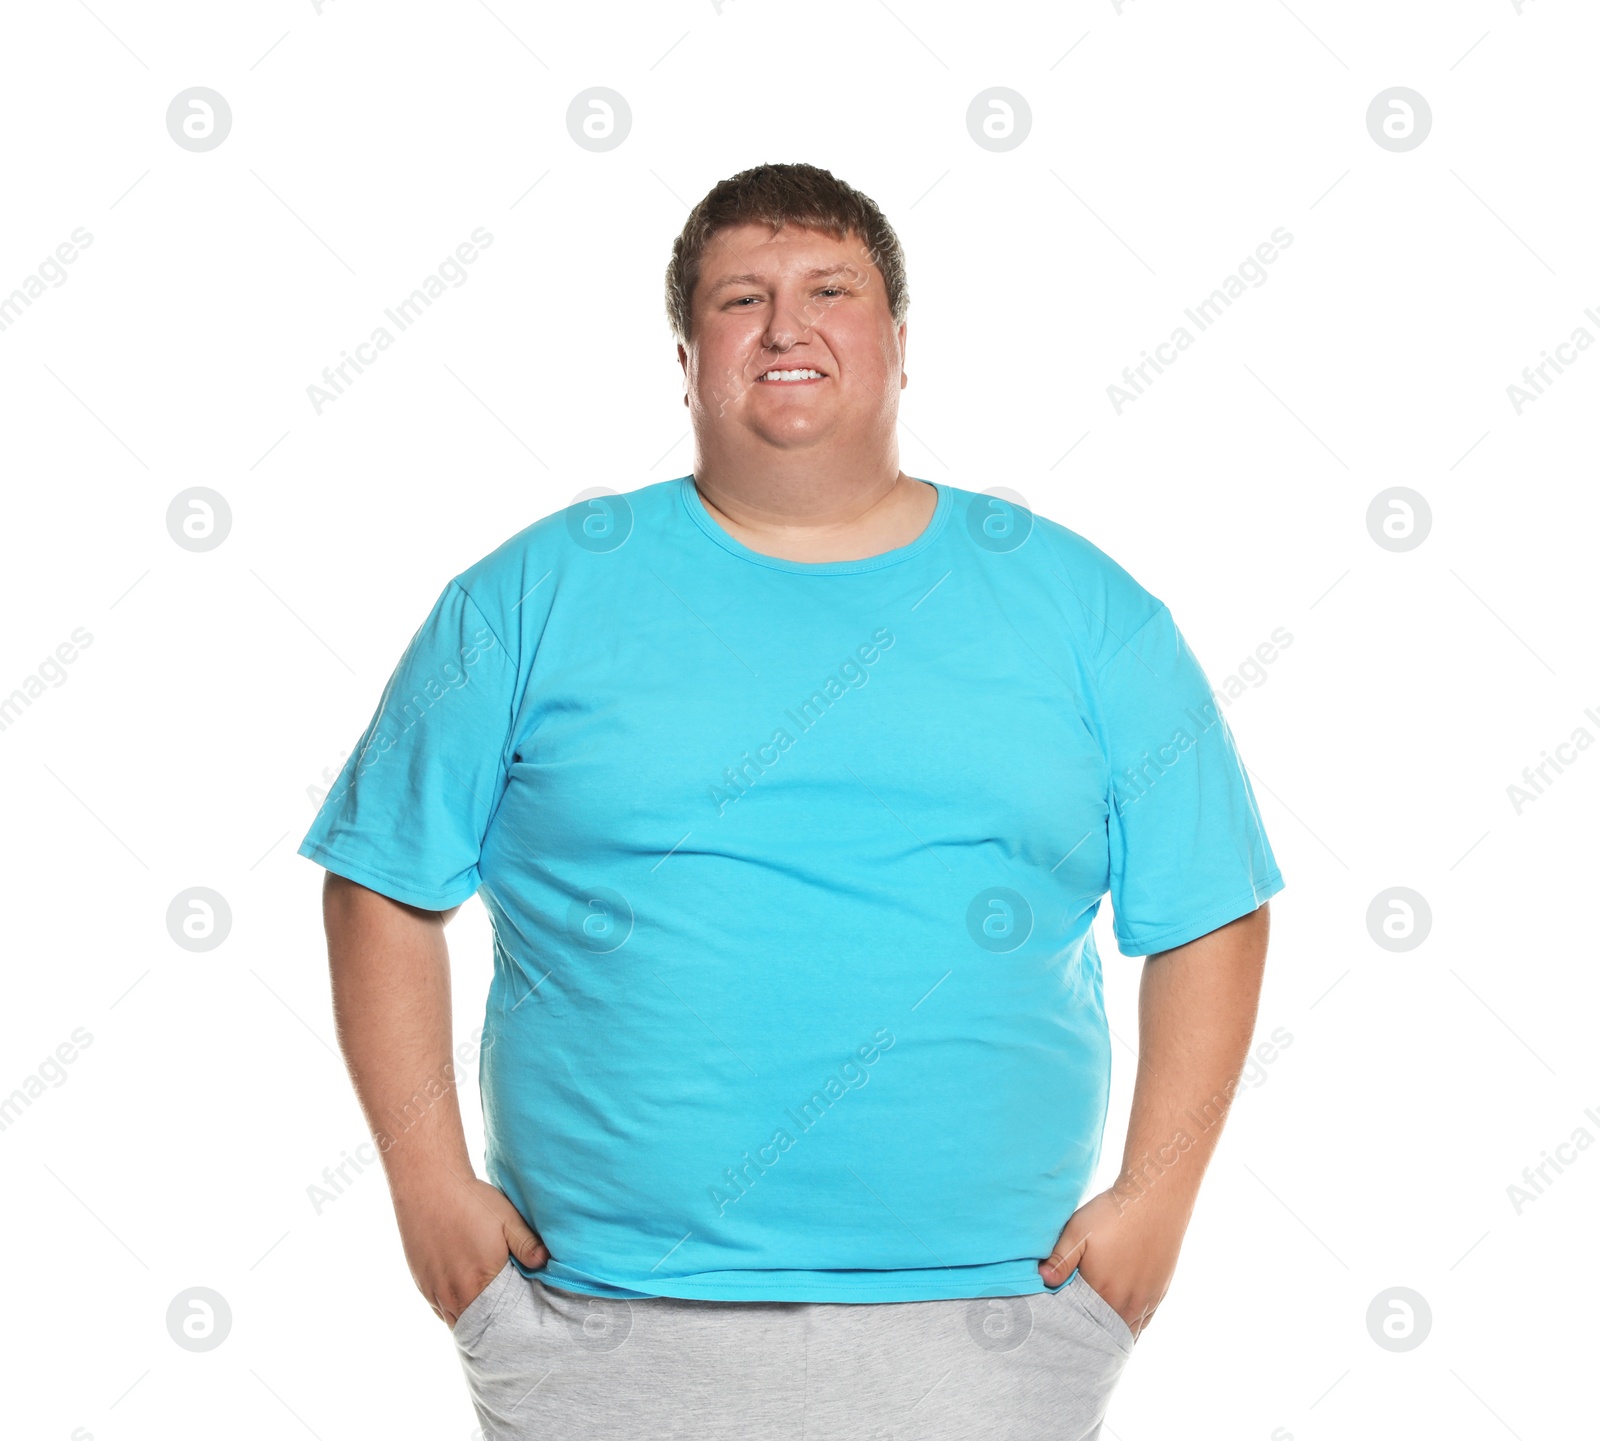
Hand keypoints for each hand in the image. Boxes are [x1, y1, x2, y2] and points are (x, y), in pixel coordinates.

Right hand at [393, 1170, 548, 1326]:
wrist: (429, 1187)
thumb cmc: (472, 1201)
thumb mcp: (507, 1219)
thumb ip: (528, 1245)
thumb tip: (546, 1263)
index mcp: (481, 1282)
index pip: (499, 1321)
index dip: (510, 1324)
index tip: (521, 1322)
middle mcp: (455, 1294)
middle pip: (478, 1327)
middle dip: (492, 1328)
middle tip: (508, 1322)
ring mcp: (436, 1292)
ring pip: (457, 1322)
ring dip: (472, 1321)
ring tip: (489, 1316)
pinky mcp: (422, 1285)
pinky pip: (440, 1311)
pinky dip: (454, 1311)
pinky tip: (466, 1301)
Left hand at [1037, 1186, 1186, 1338]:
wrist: (1155, 1199)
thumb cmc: (1113, 1214)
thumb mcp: (1079, 1232)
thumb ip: (1061, 1260)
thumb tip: (1043, 1281)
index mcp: (1103, 1291)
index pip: (1083, 1322)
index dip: (1071, 1323)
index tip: (1060, 1323)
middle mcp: (1127, 1302)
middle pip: (1105, 1331)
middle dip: (1090, 1334)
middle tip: (1075, 1332)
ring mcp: (1146, 1299)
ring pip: (1126, 1330)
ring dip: (1111, 1333)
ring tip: (1096, 1334)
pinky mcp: (1160, 1292)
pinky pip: (1144, 1322)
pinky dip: (1131, 1327)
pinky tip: (1121, 1325)